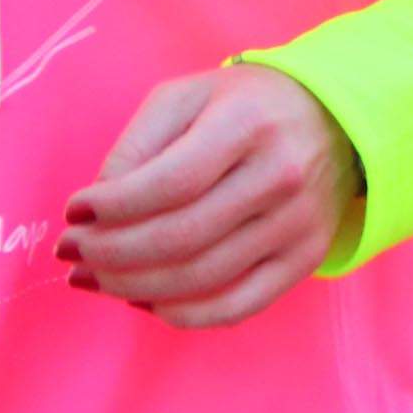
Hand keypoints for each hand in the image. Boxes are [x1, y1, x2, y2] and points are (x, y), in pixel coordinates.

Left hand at [62, 65, 359, 327]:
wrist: (338, 116)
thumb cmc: (246, 105)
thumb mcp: (186, 97)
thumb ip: (136, 146)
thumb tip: (97, 214)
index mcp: (248, 125)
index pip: (169, 184)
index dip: (110, 208)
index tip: (75, 212)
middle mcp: (281, 176)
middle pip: (178, 238)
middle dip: (108, 254)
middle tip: (73, 252)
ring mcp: (298, 223)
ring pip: (200, 278)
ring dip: (130, 287)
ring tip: (94, 277)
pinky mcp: (306, 257)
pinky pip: (237, 307)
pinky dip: (181, 315)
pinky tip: (145, 300)